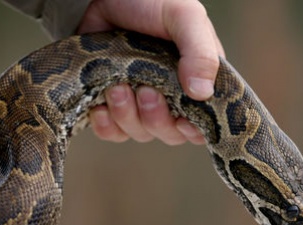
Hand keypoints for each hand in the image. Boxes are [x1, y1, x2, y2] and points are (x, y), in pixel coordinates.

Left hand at [77, 0, 224, 144]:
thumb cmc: (149, 1)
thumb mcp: (183, 17)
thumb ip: (199, 52)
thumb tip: (203, 93)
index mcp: (195, 78)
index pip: (202, 122)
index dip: (192, 130)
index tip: (183, 122)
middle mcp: (169, 95)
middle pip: (168, 133)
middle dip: (156, 118)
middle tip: (145, 90)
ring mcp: (137, 101)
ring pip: (138, 132)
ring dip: (127, 115)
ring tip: (116, 87)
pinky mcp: (109, 103)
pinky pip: (111, 132)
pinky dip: (106, 124)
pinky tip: (99, 106)